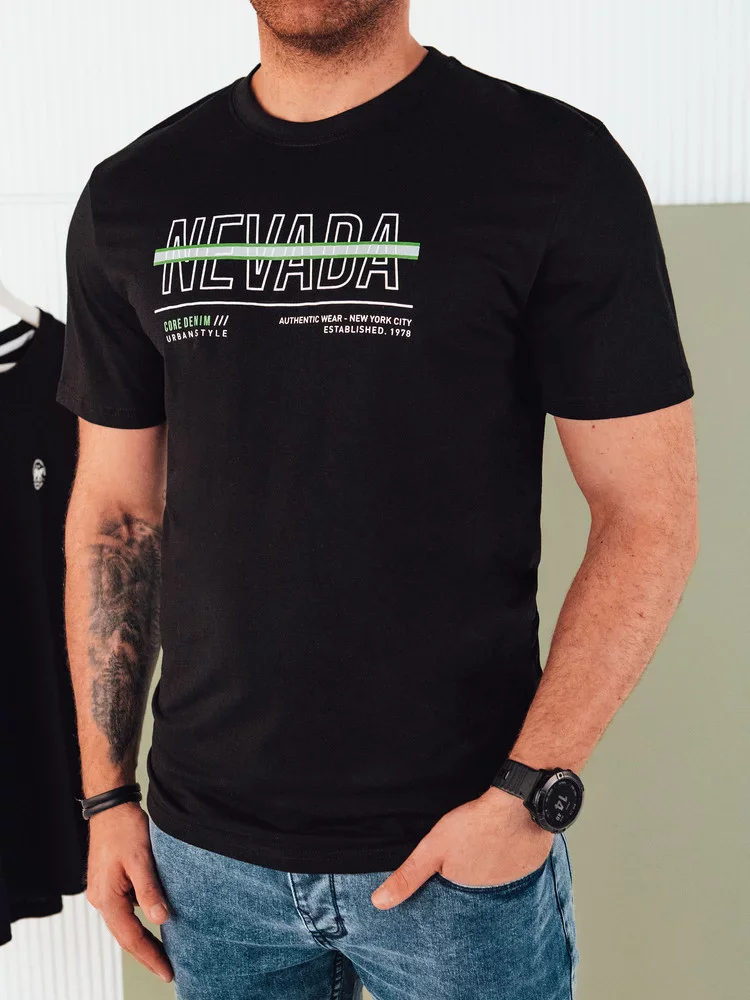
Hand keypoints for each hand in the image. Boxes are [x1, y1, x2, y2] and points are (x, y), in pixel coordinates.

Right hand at [85, 801, 172, 982]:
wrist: (111, 806)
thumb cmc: (124, 828)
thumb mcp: (141, 858)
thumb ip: (150, 890)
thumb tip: (162, 918)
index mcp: (107, 898)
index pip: (132, 937)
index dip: (151, 956)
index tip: (168, 971)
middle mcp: (102, 900)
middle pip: (126, 936)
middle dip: (147, 954)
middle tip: (168, 970)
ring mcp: (104, 892)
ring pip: (125, 925)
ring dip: (143, 940)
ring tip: (165, 953)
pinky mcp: (110, 884)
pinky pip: (125, 911)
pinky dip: (140, 922)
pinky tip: (155, 923)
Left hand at [371, 787, 553, 908]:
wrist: (519, 803)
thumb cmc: (474, 824)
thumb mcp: (432, 849)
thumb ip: (408, 876)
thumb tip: (379, 903)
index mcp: (468, 890)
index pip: (454, 891)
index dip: (450, 877)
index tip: (450, 864)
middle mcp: (494, 891)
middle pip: (476, 881)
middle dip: (472, 869)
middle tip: (470, 847)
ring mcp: (517, 877)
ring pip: (498, 871)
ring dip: (493, 860)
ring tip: (485, 841)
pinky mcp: (533, 861)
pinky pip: (519, 861)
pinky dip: (513, 852)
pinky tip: (505, 837)